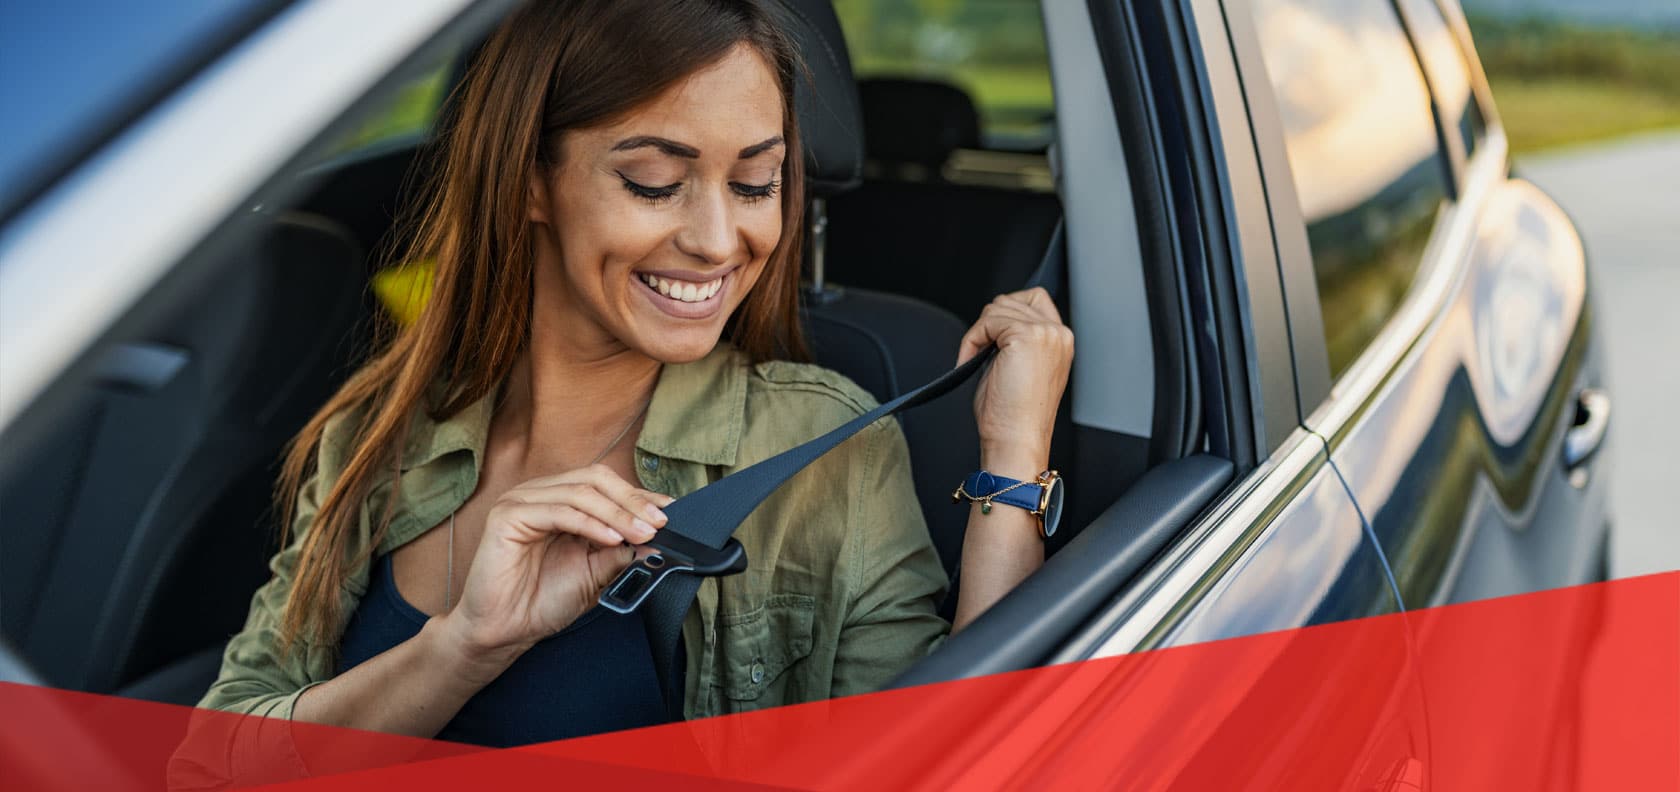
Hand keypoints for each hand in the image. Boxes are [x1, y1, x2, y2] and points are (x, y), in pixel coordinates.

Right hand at [435, 464, 672, 675]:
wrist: (505, 631)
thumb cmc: (543, 601)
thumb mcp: (597, 574)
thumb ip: (623, 552)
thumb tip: (659, 539)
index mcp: (561, 501)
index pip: (607, 485)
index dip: (641, 496)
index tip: (673, 513)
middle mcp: (542, 494)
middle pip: (596, 479)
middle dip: (633, 501)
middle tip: (660, 523)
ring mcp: (522, 501)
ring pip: (581, 493)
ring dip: (618, 513)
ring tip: (642, 534)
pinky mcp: (507, 516)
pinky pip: (558, 511)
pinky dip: (590, 524)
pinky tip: (611, 539)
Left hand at [956, 287, 1073, 478]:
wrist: (1016, 440)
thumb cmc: (1014, 416)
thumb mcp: (1020, 368)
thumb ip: (1014, 339)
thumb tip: (992, 323)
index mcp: (1061, 342)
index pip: (1034, 300)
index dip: (1006, 315)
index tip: (990, 342)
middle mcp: (1058, 334)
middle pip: (1012, 300)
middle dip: (989, 324)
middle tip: (979, 354)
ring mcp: (1045, 333)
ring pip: (997, 308)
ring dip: (978, 332)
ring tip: (974, 361)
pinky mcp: (1025, 336)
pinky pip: (987, 321)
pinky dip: (971, 340)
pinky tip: (969, 361)